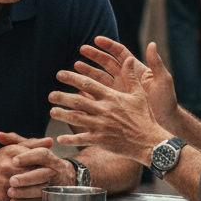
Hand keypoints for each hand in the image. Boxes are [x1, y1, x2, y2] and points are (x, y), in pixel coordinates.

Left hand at [0, 131, 74, 200]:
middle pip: (43, 174)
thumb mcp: (30, 148)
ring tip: (10, 192)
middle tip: (11, 180)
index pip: (43, 154)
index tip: (14, 160)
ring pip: (41, 190)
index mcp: (51, 157)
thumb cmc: (39, 160)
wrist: (62, 177)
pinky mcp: (50, 198)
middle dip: (27, 178)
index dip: (29, 157)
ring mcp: (54, 186)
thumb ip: (15, 141)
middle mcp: (55, 171)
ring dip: (25, 192)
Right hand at [0, 133, 61, 200]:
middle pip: (36, 172)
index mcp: (12, 151)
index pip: (37, 156)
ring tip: (45, 188)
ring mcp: (4, 181)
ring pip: (29, 187)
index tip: (54, 167)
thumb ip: (32, 144)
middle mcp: (7, 165)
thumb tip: (50, 141)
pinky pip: (20, 199)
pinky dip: (28, 199)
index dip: (48, 163)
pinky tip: (33, 198)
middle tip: (53, 179)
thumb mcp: (11, 149)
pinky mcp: (1, 196)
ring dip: (39, 188)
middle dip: (45, 176)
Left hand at [49, 60, 167, 163]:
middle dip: (62, 97)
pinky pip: (82, 139)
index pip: (87, 84)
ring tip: (52, 111)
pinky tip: (60, 138)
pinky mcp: (101, 140)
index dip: (72, 78)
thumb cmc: (144, 117)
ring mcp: (101, 126)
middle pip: (77, 101)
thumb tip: (129, 59)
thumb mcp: (139, 94)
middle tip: (50, 95)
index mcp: (111, 97)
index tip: (60, 74)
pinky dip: (70, 138)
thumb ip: (130, 76)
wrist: (149, 141)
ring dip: (62, 114)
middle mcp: (104, 110)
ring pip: (77, 119)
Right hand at [76, 37, 179, 127]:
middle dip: (93, 56)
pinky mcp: (114, 104)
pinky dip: (87, 93)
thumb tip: (151, 44)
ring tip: (74, 68)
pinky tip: (76, 90)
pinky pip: (98, 97)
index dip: (108, 45)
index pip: (120, 53)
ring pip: (99, 79)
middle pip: (106, 64)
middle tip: (81, 51)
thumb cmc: (166, 102)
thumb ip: (156, 63)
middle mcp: (125, 79)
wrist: (165, 124)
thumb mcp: (163, 81)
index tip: (96, 39)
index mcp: (136, 71)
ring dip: (87, 73)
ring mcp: (118, 92)